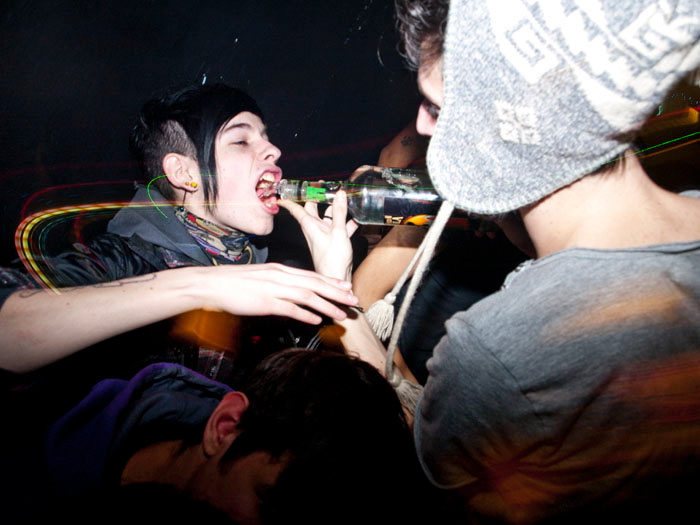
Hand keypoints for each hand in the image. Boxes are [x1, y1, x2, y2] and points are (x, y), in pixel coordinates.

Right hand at [200, 263, 358, 323]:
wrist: (212, 284)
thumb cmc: (234, 283)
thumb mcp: (262, 277)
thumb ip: (279, 283)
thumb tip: (292, 292)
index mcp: (280, 270)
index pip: (312, 275)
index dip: (331, 281)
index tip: (347, 286)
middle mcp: (281, 277)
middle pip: (315, 283)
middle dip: (337, 292)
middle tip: (354, 299)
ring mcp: (273, 289)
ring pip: (307, 296)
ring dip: (327, 305)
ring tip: (342, 314)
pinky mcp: (265, 302)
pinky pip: (290, 308)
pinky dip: (305, 314)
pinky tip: (317, 320)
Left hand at [278, 190, 357, 280]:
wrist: (337, 279)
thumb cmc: (333, 260)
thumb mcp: (338, 233)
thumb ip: (339, 213)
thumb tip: (339, 194)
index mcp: (310, 226)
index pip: (296, 210)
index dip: (289, 200)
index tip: (283, 193)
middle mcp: (315, 230)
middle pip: (312, 209)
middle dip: (317, 197)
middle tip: (323, 186)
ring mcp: (324, 236)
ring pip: (327, 218)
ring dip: (335, 209)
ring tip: (344, 197)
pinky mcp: (334, 243)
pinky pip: (339, 228)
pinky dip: (346, 222)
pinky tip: (356, 219)